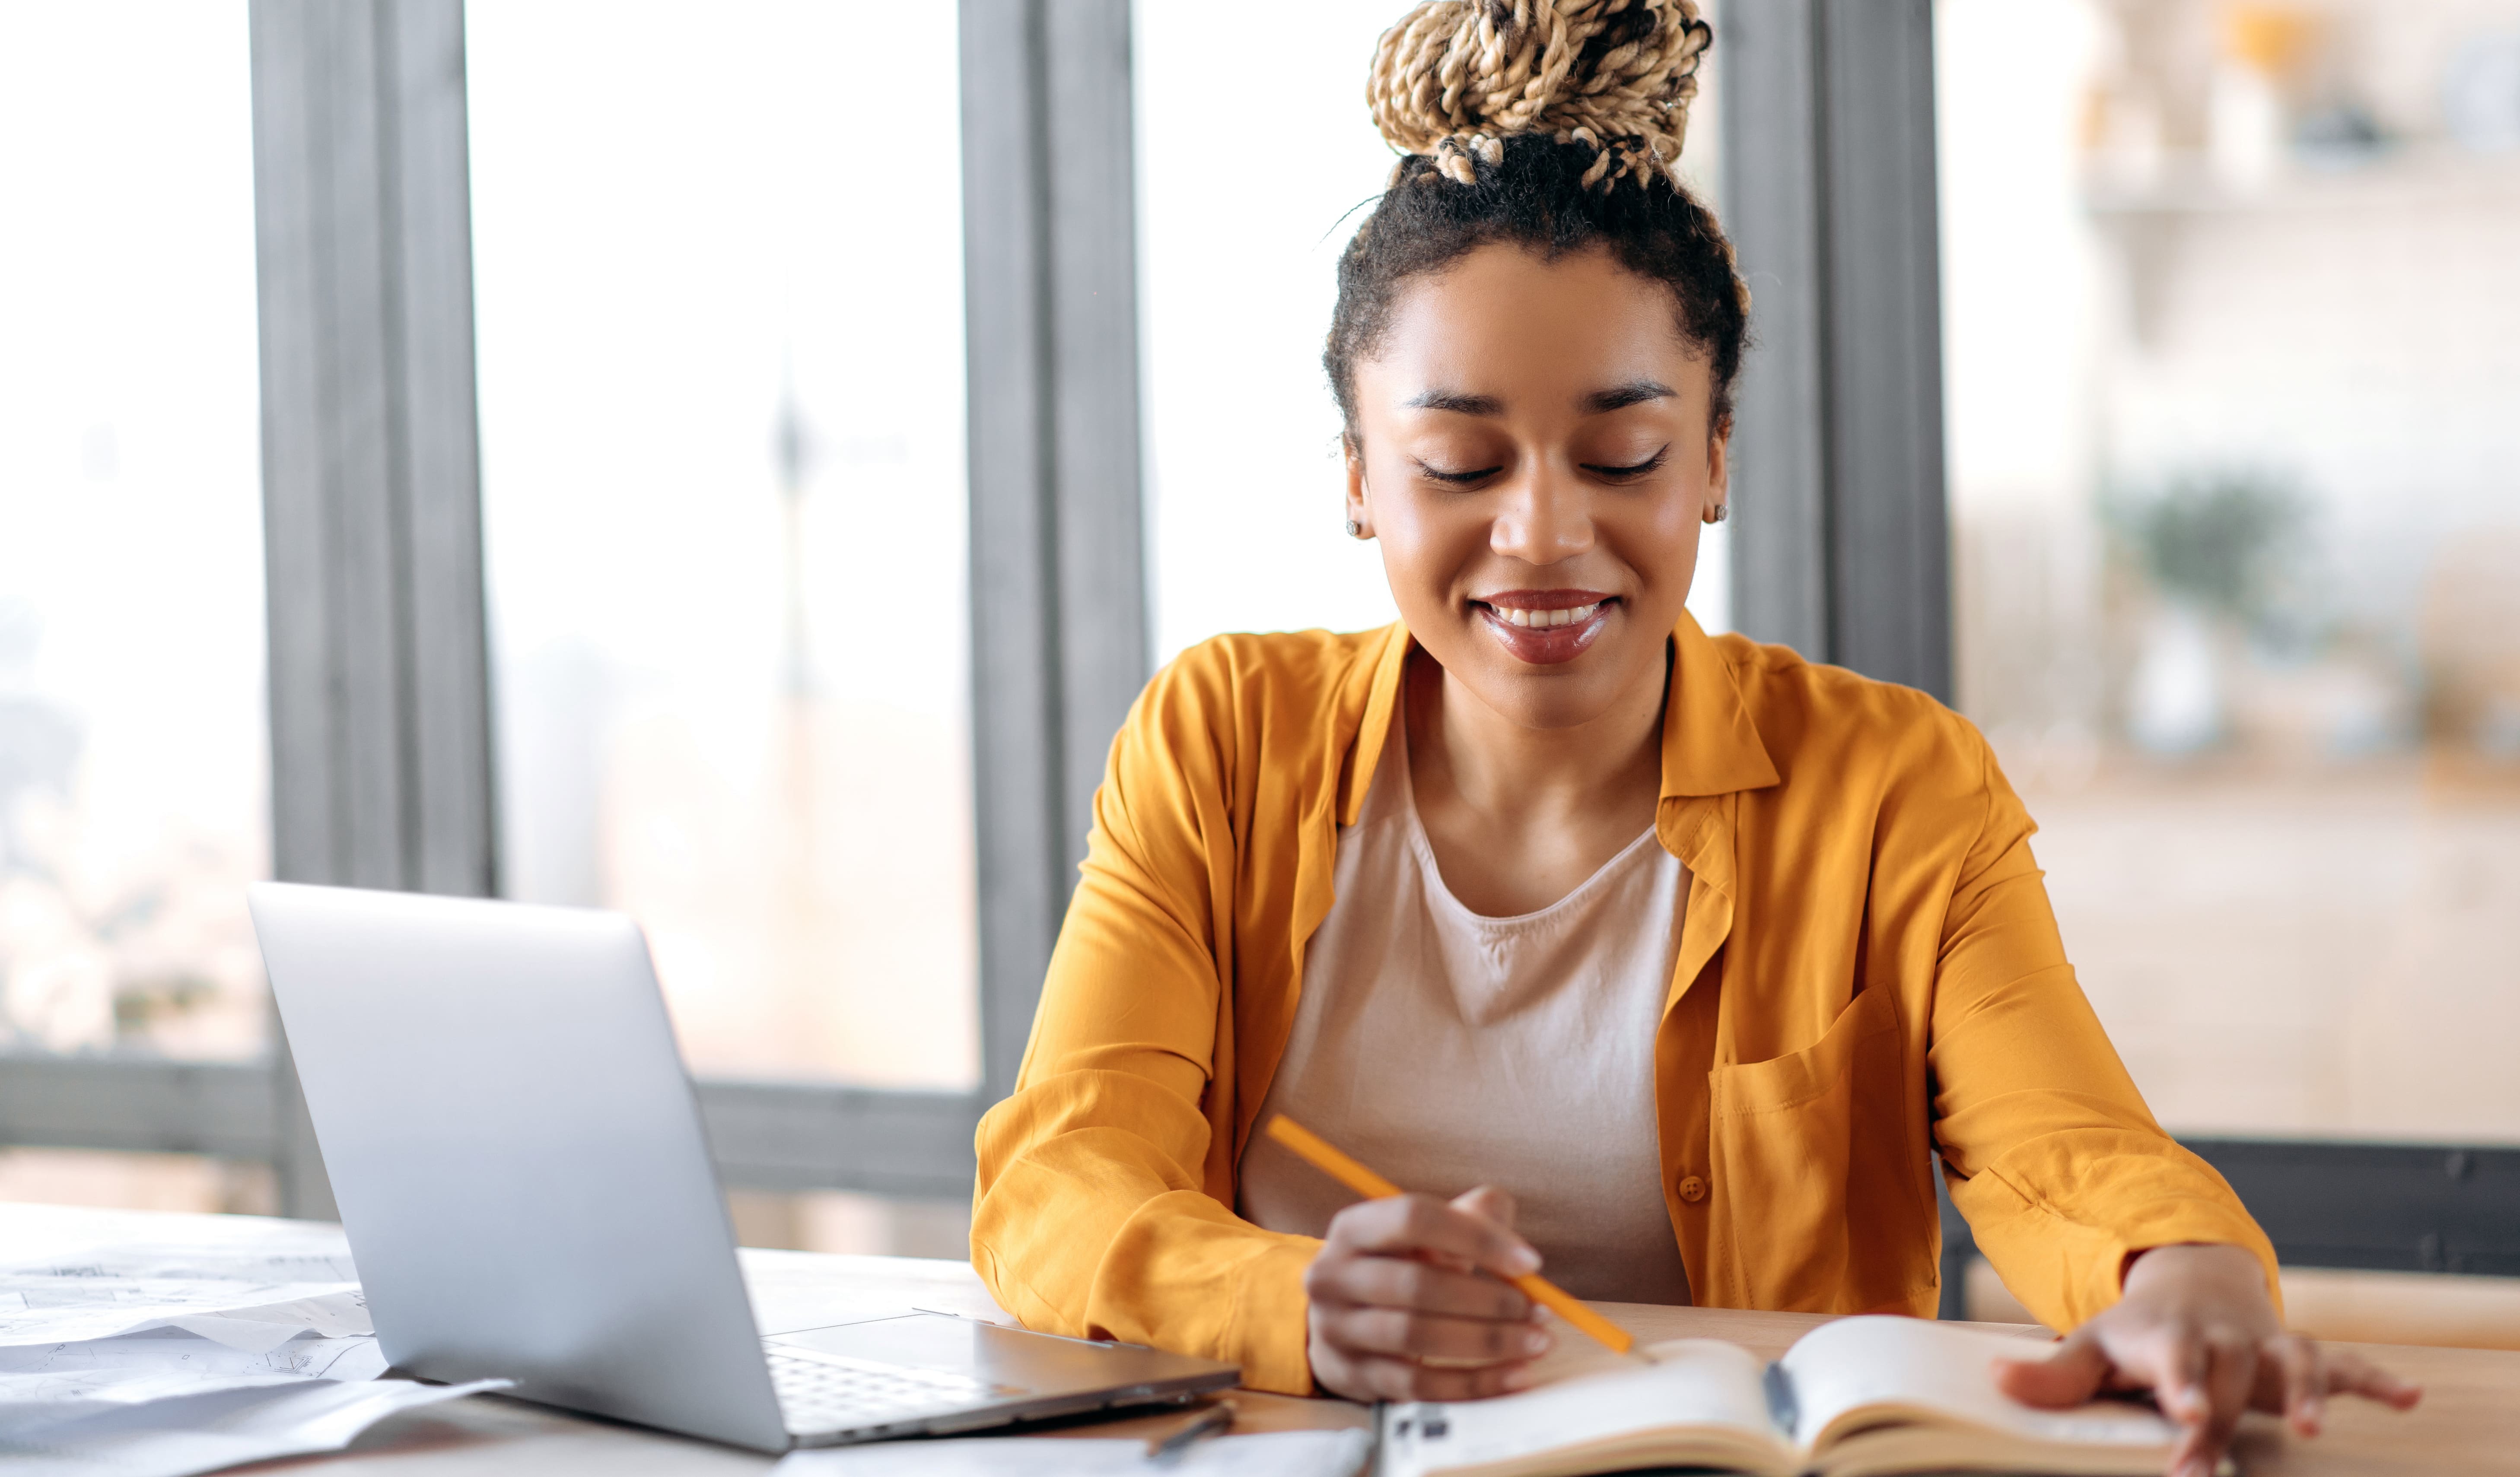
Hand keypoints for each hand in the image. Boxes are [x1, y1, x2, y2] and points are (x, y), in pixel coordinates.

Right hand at [1304, 1185, 1552, 1400]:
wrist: (1344, 1317)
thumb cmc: (1401, 1266)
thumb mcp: (1427, 1233)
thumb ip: (1474, 1218)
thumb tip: (1519, 1252)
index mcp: (1354, 1227)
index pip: (1415, 1218)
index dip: (1477, 1238)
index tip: (1530, 1262)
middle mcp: (1333, 1274)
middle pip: (1417, 1285)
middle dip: (1489, 1300)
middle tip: (1538, 1311)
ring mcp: (1335, 1328)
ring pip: (1417, 1338)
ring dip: (1487, 1342)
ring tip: (1535, 1342)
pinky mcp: (1351, 1375)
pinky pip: (1418, 1386)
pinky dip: (1473, 1384)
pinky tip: (1515, 1375)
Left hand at [1994, 1243, 2420, 1476]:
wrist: (2187, 1287)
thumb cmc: (2136, 1333)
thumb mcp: (2091, 1348)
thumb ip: (2051, 1376)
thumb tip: (1995, 1383)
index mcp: (2171, 1340)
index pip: (2176, 1363)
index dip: (2181, 1386)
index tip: (2184, 1411)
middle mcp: (2223, 1340)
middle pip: (2229, 1381)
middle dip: (2223, 1417)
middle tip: (2207, 1461)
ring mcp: (2264, 1346)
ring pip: (2292, 1363)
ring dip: (2306, 1391)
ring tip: (2313, 1426)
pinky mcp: (2298, 1355)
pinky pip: (2343, 1365)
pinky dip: (2376, 1380)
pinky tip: (2409, 1398)